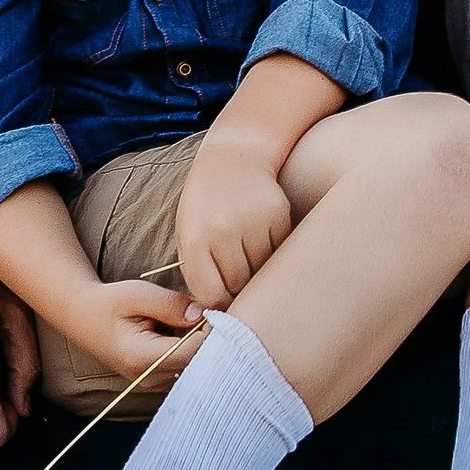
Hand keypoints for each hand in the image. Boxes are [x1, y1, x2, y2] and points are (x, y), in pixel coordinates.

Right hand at [58, 276, 207, 384]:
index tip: (214, 308)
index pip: (192, 352)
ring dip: (197, 339)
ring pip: (195, 362)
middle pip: (198, 360)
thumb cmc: (110, 302)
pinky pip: (186, 363)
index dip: (210, 330)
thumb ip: (172, 304)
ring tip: (182, 316)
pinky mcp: (159, 378)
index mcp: (141, 358)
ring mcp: (155, 382)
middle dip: (206, 334)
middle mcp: (149, 377)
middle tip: (199, 307)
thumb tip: (204, 314)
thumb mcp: (139, 294)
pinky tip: (177, 328)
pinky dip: (188, 344)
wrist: (84, 316)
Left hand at [174, 120, 293, 310]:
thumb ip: (199, 270)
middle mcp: (224, 232)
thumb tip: (216, 313)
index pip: (210, 294)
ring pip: (261, 271)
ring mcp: (254, 223)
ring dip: (257, 272)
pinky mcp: (278, 216)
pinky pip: (279, 253)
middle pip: (238, 285)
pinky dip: (273, 254)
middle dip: (237, 288)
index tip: (221, 305)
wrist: (234, 157)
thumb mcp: (189, 232)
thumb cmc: (205, 203)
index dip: (217, 305)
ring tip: (248, 257)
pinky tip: (263, 239)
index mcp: (196, 239)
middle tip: (236, 280)